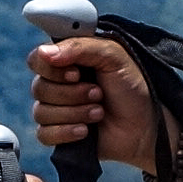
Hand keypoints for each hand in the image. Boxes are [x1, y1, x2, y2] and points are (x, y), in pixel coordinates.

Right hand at [30, 36, 156, 173]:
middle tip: (98, 93)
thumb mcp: (114, 56)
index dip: (51, 68)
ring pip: (41, 112)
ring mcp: (56, 110)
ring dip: (75, 112)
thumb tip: (45, 53)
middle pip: (38, 87)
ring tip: (99, 112)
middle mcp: (58, 84)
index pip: (37, 59)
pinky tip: (85, 131)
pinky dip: (65, 132)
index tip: (76, 73)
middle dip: (72, 93)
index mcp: (67, 61)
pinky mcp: (58, 134)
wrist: (145, 126)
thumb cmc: (132, 88)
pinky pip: (44, 134)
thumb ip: (81, 47)